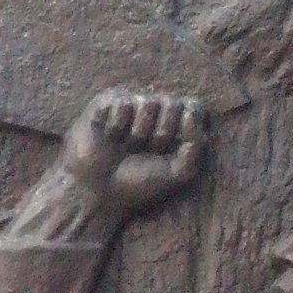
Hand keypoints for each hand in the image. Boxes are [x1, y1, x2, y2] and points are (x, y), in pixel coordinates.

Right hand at [63, 91, 205, 217]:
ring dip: (138, 132)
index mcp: (176, 125)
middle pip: (172, 103)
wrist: (97, 189)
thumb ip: (195, 146)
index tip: (173, 148)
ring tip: (126, 146)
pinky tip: (109, 136)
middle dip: (161, 134)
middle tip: (145, 151)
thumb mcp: (177, 172)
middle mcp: (155, 111)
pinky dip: (117, 125)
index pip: (194, 106)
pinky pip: (122, 103)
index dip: (187, 126)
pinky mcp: (107, 102)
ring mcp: (131, 104)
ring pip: (148, 102)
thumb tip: (189, 114)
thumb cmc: (138, 181)